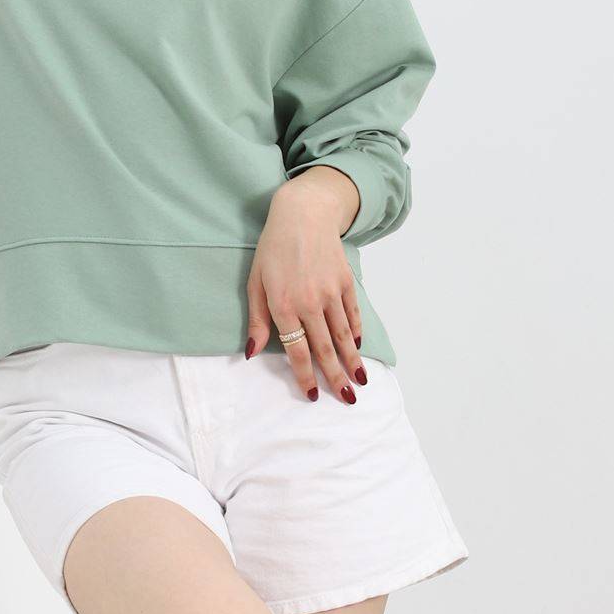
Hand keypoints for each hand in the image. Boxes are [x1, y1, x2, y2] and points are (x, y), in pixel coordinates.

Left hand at [245, 168, 367, 404]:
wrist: (303, 214)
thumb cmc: (273, 249)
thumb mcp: (255, 283)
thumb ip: (257, 320)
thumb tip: (253, 352)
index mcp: (284, 305)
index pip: (297, 350)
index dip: (304, 375)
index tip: (312, 394)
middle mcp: (310, 302)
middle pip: (325, 348)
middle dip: (335, 377)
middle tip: (346, 400)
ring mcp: (332, 292)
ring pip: (344, 335)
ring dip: (353, 361)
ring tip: (360, 382)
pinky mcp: (346, 282)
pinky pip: (353, 314)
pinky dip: (357, 333)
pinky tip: (359, 349)